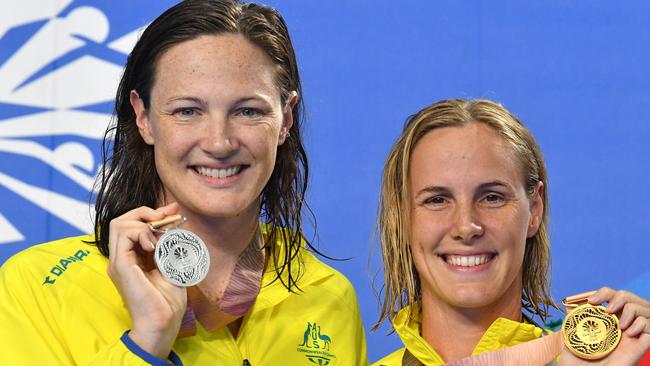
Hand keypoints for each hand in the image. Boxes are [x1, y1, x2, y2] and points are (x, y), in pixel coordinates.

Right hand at [107, 202, 186, 358]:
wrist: (163, 323)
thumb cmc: (168, 301)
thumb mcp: (172, 265)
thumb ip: (169, 246)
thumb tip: (175, 223)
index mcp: (131, 258)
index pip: (132, 225)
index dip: (152, 214)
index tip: (173, 211)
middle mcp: (121, 258)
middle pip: (121, 220)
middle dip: (145, 212)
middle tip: (167, 217)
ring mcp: (118, 262)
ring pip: (118, 224)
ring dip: (143, 223)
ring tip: (159, 239)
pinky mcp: (120, 266)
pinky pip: (123, 235)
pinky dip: (141, 233)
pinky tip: (154, 246)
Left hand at [559, 287, 649, 364]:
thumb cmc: (578, 362)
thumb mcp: (570, 338)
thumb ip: (572, 322)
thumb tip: (570, 306)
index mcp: (605, 320)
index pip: (611, 296)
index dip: (604, 293)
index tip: (591, 301)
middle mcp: (620, 324)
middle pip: (629, 297)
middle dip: (618, 296)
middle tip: (607, 309)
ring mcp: (632, 333)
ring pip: (643, 307)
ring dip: (631, 310)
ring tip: (619, 325)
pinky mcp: (641, 344)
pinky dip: (642, 323)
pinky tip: (629, 333)